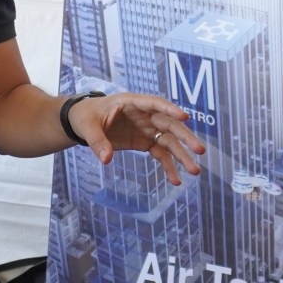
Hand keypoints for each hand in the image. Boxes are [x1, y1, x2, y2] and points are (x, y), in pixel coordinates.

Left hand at [69, 93, 205, 184]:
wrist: (83, 123)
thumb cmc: (86, 117)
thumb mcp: (87, 127)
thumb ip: (97, 142)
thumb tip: (107, 159)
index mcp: (131, 103)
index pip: (153, 103)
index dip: (169, 108)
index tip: (184, 116)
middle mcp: (144, 115)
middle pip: (169, 124)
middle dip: (185, 137)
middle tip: (199, 150)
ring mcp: (147, 129)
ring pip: (169, 141)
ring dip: (182, 155)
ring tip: (195, 171)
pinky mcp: (145, 142)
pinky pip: (160, 154)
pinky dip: (168, 166)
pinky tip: (176, 180)